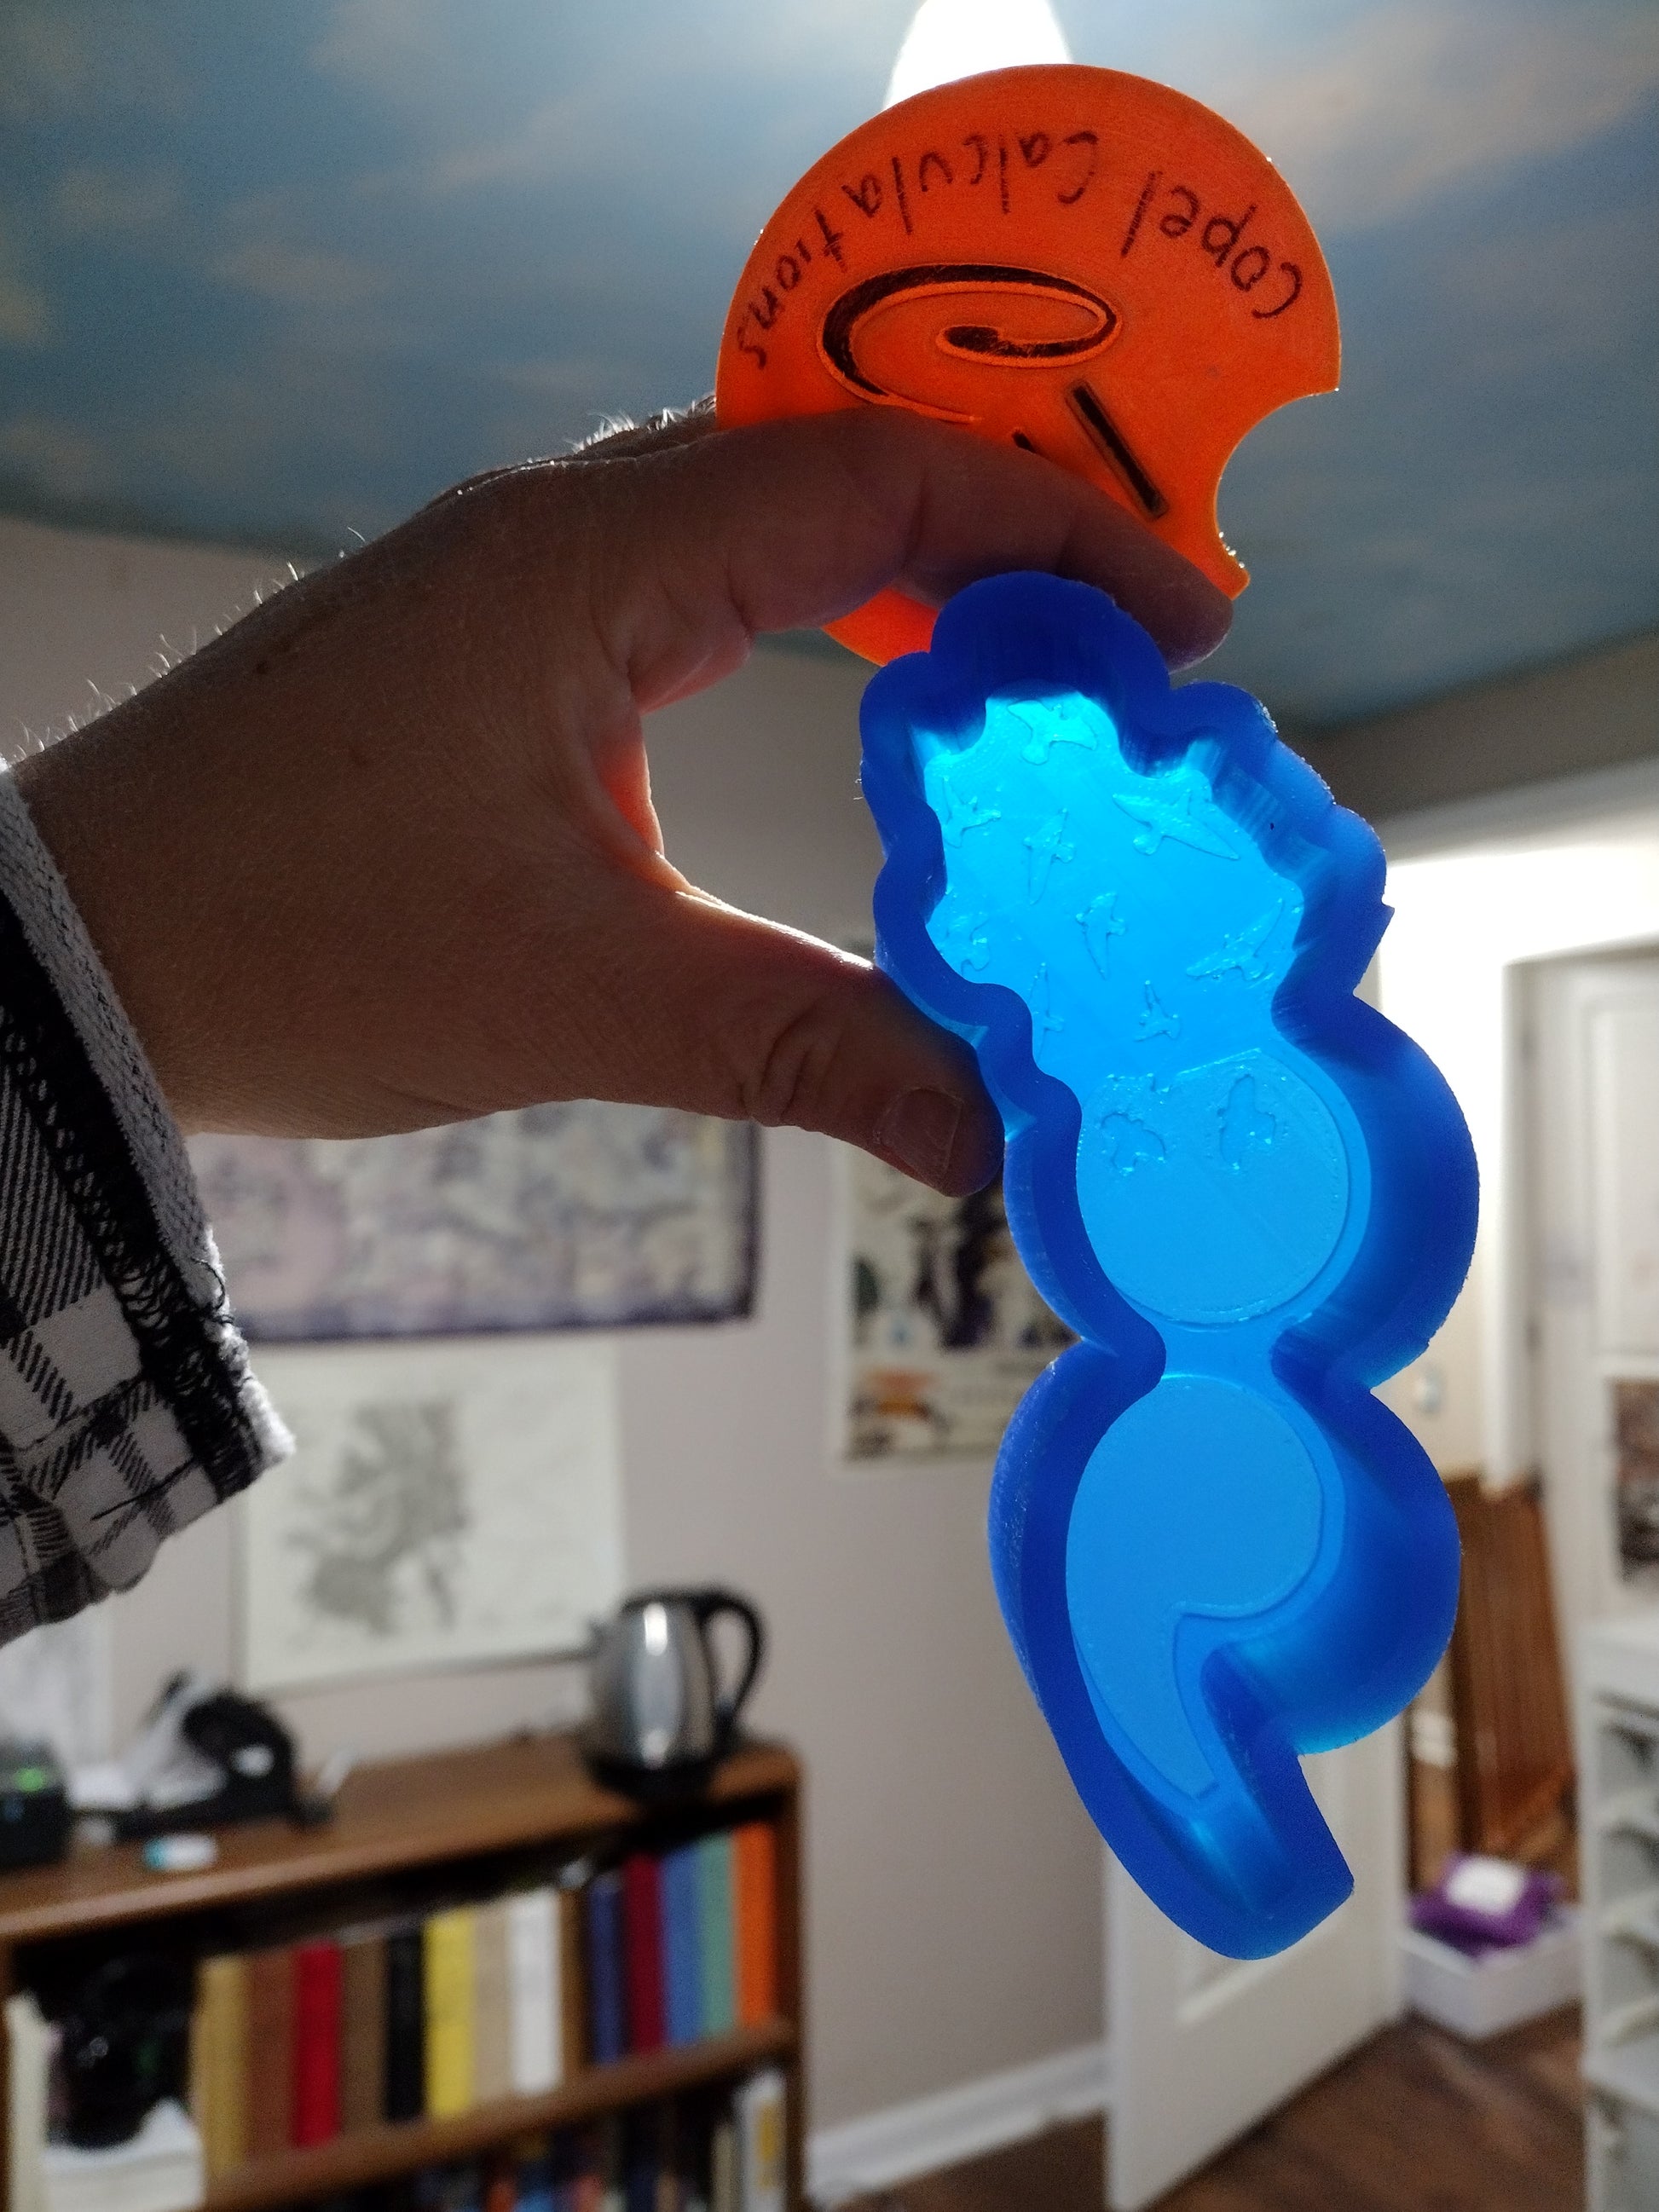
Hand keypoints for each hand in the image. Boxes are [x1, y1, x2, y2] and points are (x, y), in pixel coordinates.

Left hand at [12, 402, 1228, 1194]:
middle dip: (1007, 535)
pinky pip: (692, 564)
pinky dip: (812, 605)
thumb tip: (990, 1140)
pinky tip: (869, 684)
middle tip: (1133, 646)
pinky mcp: (491, 628)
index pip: (874, 479)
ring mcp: (515, 565)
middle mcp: (554, 524)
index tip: (1182, 621)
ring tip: (1037, 662)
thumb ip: (808, 1051)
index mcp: (586, 564)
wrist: (79, 955)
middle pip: (837, 461)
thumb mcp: (582, 1002)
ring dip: (910, 563)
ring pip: (764, 505)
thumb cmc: (285, 946)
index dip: (1052, 534)